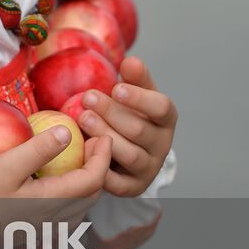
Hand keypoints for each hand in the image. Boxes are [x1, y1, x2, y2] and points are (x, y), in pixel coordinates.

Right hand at [0, 129, 111, 248]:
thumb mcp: (7, 165)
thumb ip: (39, 149)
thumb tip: (68, 131)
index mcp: (53, 202)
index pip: (93, 180)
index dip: (104, 156)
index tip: (103, 135)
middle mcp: (57, 220)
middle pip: (93, 193)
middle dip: (100, 166)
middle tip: (93, 140)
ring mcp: (48, 230)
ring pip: (83, 205)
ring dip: (89, 180)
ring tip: (80, 155)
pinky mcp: (38, 232)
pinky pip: (69, 213)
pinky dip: (75, 192)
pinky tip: (60, 178)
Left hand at [77, 56, 177, 197]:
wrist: (127, 146)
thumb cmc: (128, 111)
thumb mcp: (134, 91)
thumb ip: (134, 77)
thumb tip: (131, 61)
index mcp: (165, 118)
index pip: (161, 108)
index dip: (139, 98)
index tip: (115, 88)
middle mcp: (162, 145)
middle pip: (139, 130)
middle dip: (111, 113)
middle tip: (87, 97)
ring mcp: (149, 167)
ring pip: (129, 155)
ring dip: (104, 135)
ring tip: (83, 118)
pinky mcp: (132, 187)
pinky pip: (118, 183)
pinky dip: (102, 168)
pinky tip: (85, 150)